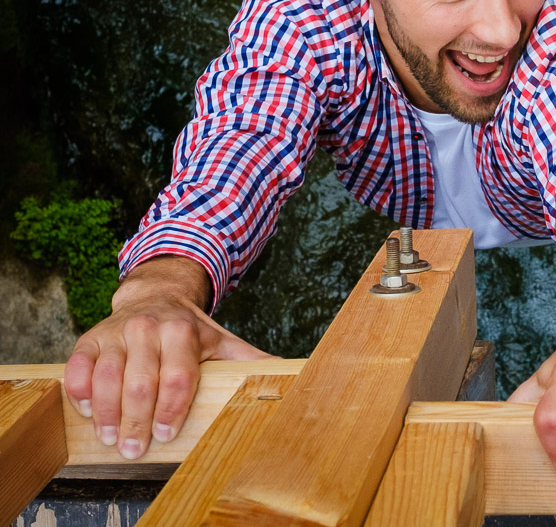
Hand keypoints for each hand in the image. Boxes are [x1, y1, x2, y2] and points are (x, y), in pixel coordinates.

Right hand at [63, 256, 272, 458]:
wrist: (156, 296)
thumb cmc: (189, 330)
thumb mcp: (221, 340)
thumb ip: (248, 359)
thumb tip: (288, 372)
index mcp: (182, 332)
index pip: (178, 375)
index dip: (172, 408)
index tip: (167, 435)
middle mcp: (148, 329)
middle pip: (141, 382)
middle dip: (138, 420)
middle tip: (135, 449)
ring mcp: (117, 333)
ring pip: (107, 377)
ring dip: (108, 413)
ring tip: (111, 438)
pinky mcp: (90, 339)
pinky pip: (78, 367)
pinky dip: (80, 391)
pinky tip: (88, 411)